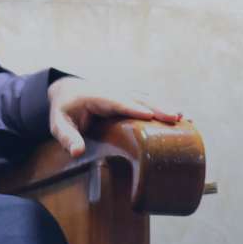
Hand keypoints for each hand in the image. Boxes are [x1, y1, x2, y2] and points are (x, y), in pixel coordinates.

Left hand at [47, 79, 183, 157]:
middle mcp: (114, 93)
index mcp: (96, 96)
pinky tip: (182, 120)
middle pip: (137, 99)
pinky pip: (148, 104)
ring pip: (147, 100)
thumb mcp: (58, 124)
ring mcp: (124, 96)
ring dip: (164, 108)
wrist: (68, 91)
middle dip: (156, 107)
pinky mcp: (131, 102)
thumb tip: (77, 152)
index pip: (116, 101)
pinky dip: (164, 111)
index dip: (132, 107)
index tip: (148, 115)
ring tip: (184, 118)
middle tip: (175, 117)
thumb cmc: (64, 110)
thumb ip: (67, 137)